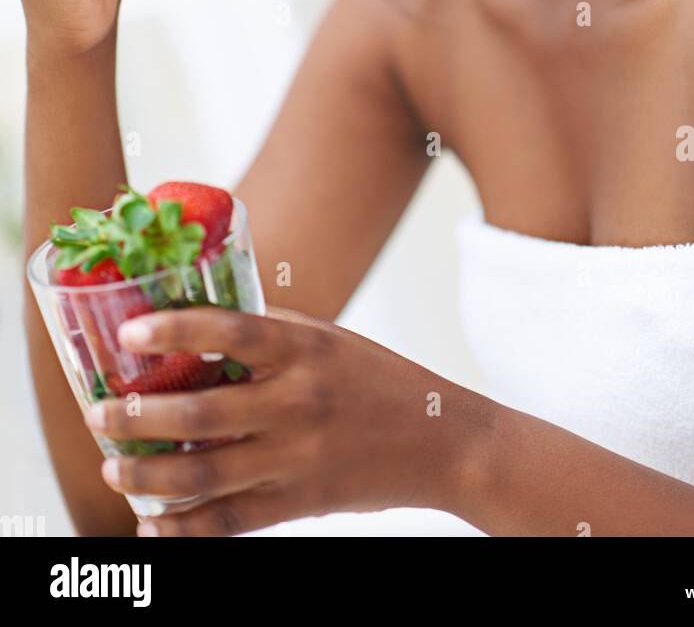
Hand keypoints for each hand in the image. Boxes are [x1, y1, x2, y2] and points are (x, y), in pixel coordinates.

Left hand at [84, 306, 484, 535]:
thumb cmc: (376, 379)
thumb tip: (199, 321)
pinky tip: (154, 522)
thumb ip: (270, 334)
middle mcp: (299, 402)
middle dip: (137, 416)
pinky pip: (229, 522)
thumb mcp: (329, 340)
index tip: (130, 332)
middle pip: (201, 411)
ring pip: (203, 474)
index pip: (233, 331)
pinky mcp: (300, 502)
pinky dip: (184, 528)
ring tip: (114, 468)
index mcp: (306, 350)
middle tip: (99, 414)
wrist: (439, 440)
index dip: (177, 329)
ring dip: (147, 475)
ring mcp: (297, 457)